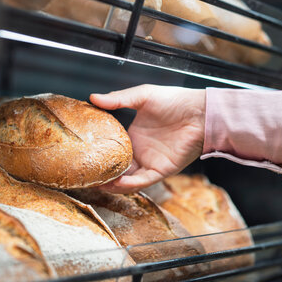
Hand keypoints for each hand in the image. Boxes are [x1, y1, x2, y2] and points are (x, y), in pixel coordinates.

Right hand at [90, 84, 205, 192]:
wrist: (199, 112)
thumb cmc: (175, 101)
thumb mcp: (142, 96)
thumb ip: (118, 99)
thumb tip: (92, 98)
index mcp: (134, 136)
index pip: (112, 149)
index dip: (99, 153)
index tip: (81, 154)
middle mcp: (140, 152)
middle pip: (117, 167)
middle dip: (102, 173)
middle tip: (84, 174)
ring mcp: (150, 162)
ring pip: (128, 179)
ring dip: (113, 183)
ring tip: (95, 183)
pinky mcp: (161, 170)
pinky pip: (143, 181)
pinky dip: (129, 184)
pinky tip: (115, 183)